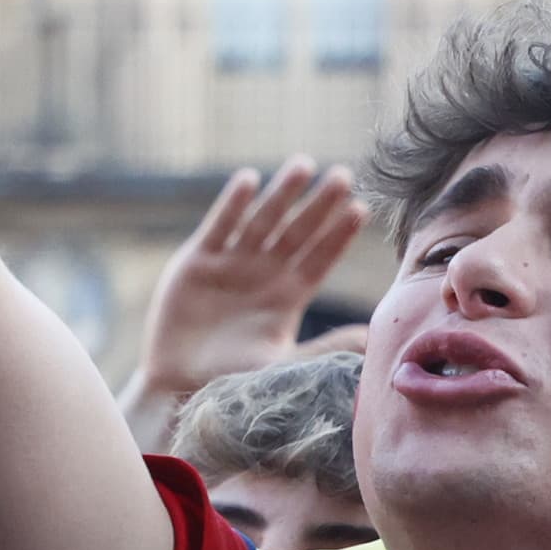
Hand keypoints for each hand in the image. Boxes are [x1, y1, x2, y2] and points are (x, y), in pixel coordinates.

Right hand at [129, 160, 364, 413]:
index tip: (362, 209)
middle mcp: (264, 273)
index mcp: (288, 296)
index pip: (320, 257)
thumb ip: (324, 349)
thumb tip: (371, 340)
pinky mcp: (198, 261)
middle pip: (298, 232)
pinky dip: (233, 205)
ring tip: (303, 165)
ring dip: (282, 194)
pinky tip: (249, 180)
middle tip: (344, 176)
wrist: (179, 384)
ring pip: (263, 221)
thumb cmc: (232, 379)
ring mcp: (232, 263)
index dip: (339, 234)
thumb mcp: (282, 364)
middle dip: (320, 205)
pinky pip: (219, 226)